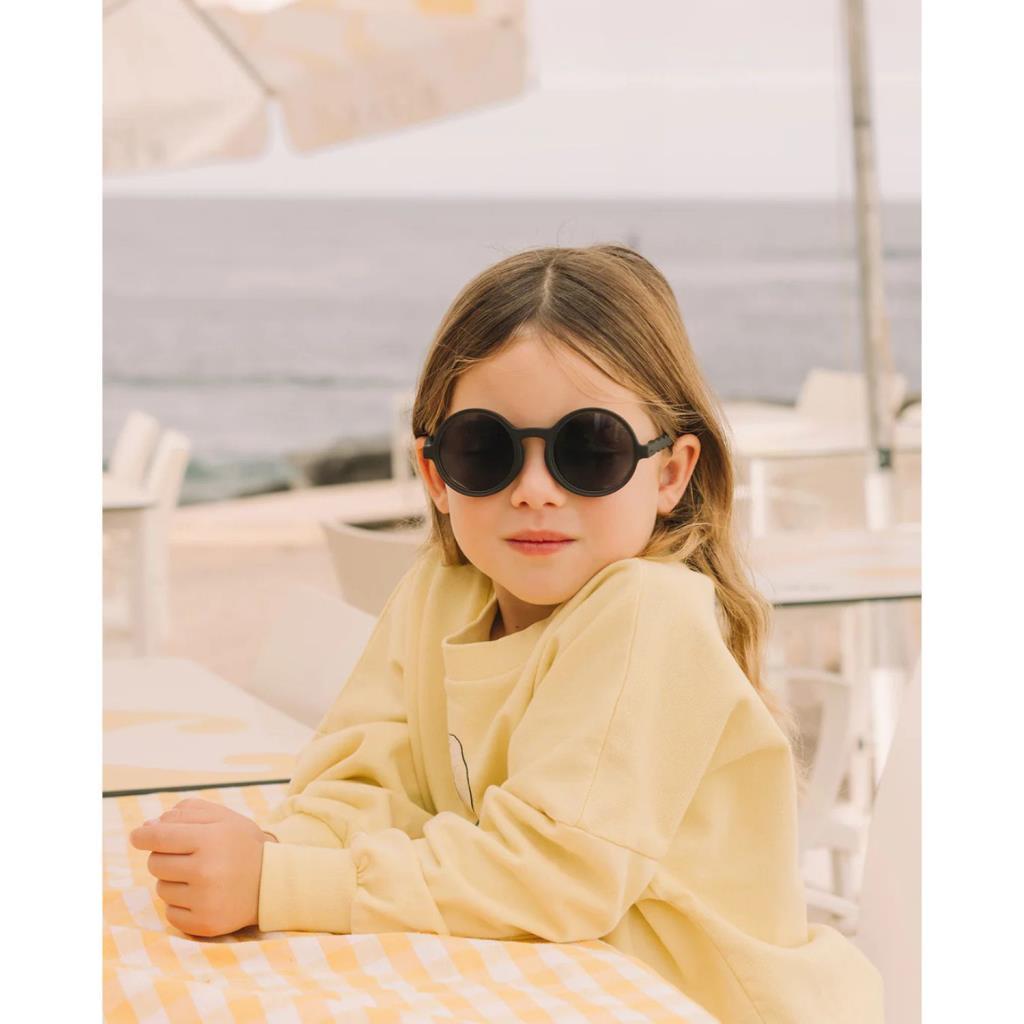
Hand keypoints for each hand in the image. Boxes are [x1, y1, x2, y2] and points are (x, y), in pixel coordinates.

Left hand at [129, 797, 276, 936]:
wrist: (272, 883)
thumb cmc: (242, 845)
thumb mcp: (223, 818)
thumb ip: (187, 813)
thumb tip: (147, 827)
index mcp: (210, 840)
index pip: (159, 837)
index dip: (142, 835)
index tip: (137, 835)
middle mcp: (205, 871)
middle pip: (154, 863)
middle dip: (164, 856)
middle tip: (186, 855)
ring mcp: (203, 901)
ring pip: (160, 888)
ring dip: (173, 880)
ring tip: (199, 876)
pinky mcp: (203, 924)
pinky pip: (169, 913)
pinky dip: (179, 904)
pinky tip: (201, 895)